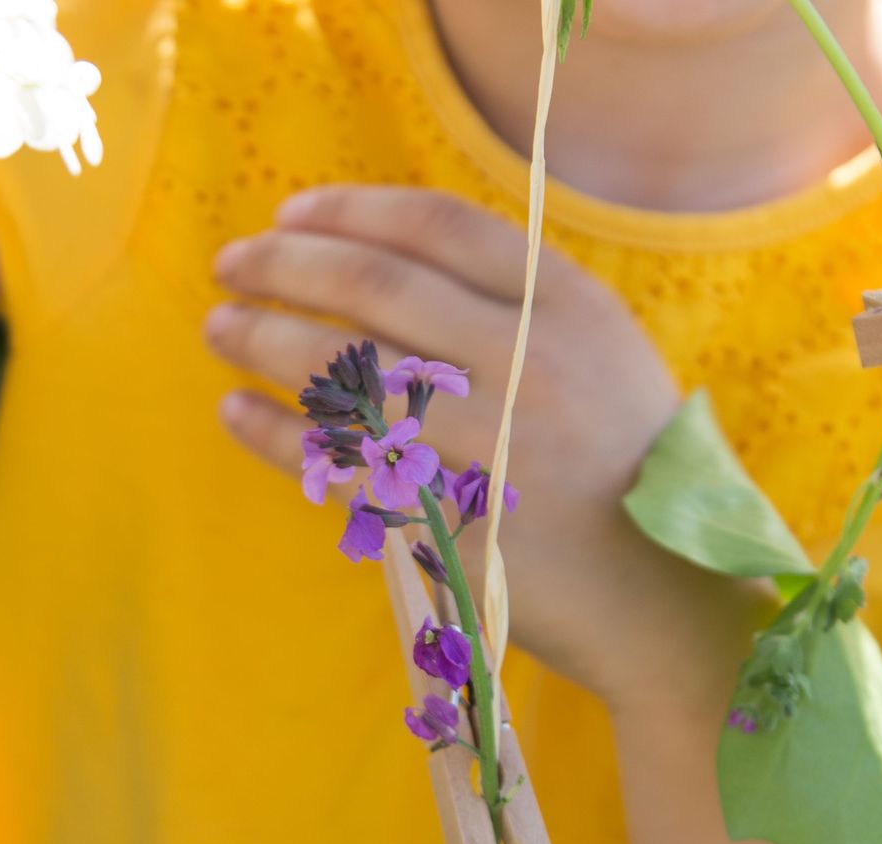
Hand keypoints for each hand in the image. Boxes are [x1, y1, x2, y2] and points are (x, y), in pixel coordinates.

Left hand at [207, 185, 765, 706]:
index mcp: (568, 307)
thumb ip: (514, 295)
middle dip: (283, 265)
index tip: (289, 216)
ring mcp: (488, 445)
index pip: (438, 226)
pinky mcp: (450, 519)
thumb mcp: (600, 351)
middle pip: (375, 287)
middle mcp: (528, 364)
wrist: (661, 593)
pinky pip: (338, 464)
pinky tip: (236, 411)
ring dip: (262, 339)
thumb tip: (383, 248)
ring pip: (344, 372)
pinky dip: (273, 432)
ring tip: (221, 328)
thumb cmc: (622, 461)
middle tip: (230, 265)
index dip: (350, 212)